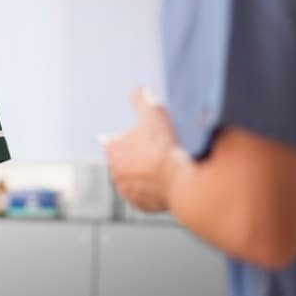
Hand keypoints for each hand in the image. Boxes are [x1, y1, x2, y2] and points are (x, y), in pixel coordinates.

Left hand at [101, 87, 185, 212]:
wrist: (183, 179)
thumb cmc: (166, 146)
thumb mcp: (153, 113)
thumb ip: (142, 100)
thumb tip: (139, 91)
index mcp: (112, 149)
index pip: (114, 141)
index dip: (130, 138)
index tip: (143, 138)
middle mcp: (114, 172)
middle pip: (125, 160)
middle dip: (138, 156)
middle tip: (157, 152)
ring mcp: (126, 191)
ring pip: (134, 179)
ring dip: (145, 174)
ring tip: (163, 167)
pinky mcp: (140, 205)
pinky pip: (145, 196)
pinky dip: (153, 190)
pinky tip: (166, 181)